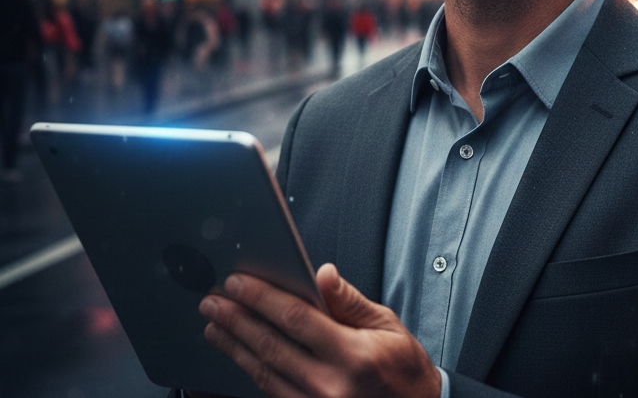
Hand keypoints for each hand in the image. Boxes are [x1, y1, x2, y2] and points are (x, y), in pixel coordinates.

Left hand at [199, 264, 441, 397]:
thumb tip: (322, 274)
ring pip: (264, 373)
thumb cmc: (402, 368)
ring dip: (235, 346)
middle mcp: (330, 386)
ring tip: (215, 325)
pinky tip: (238, 355)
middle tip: (212, 301)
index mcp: (353, 356)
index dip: (262, 298)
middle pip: (271, 346)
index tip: (238, 283)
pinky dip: (251, 371)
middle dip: (237, 320)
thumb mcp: (386, 326)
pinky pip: (272, 392)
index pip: (296, 319)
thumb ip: (349, 301)